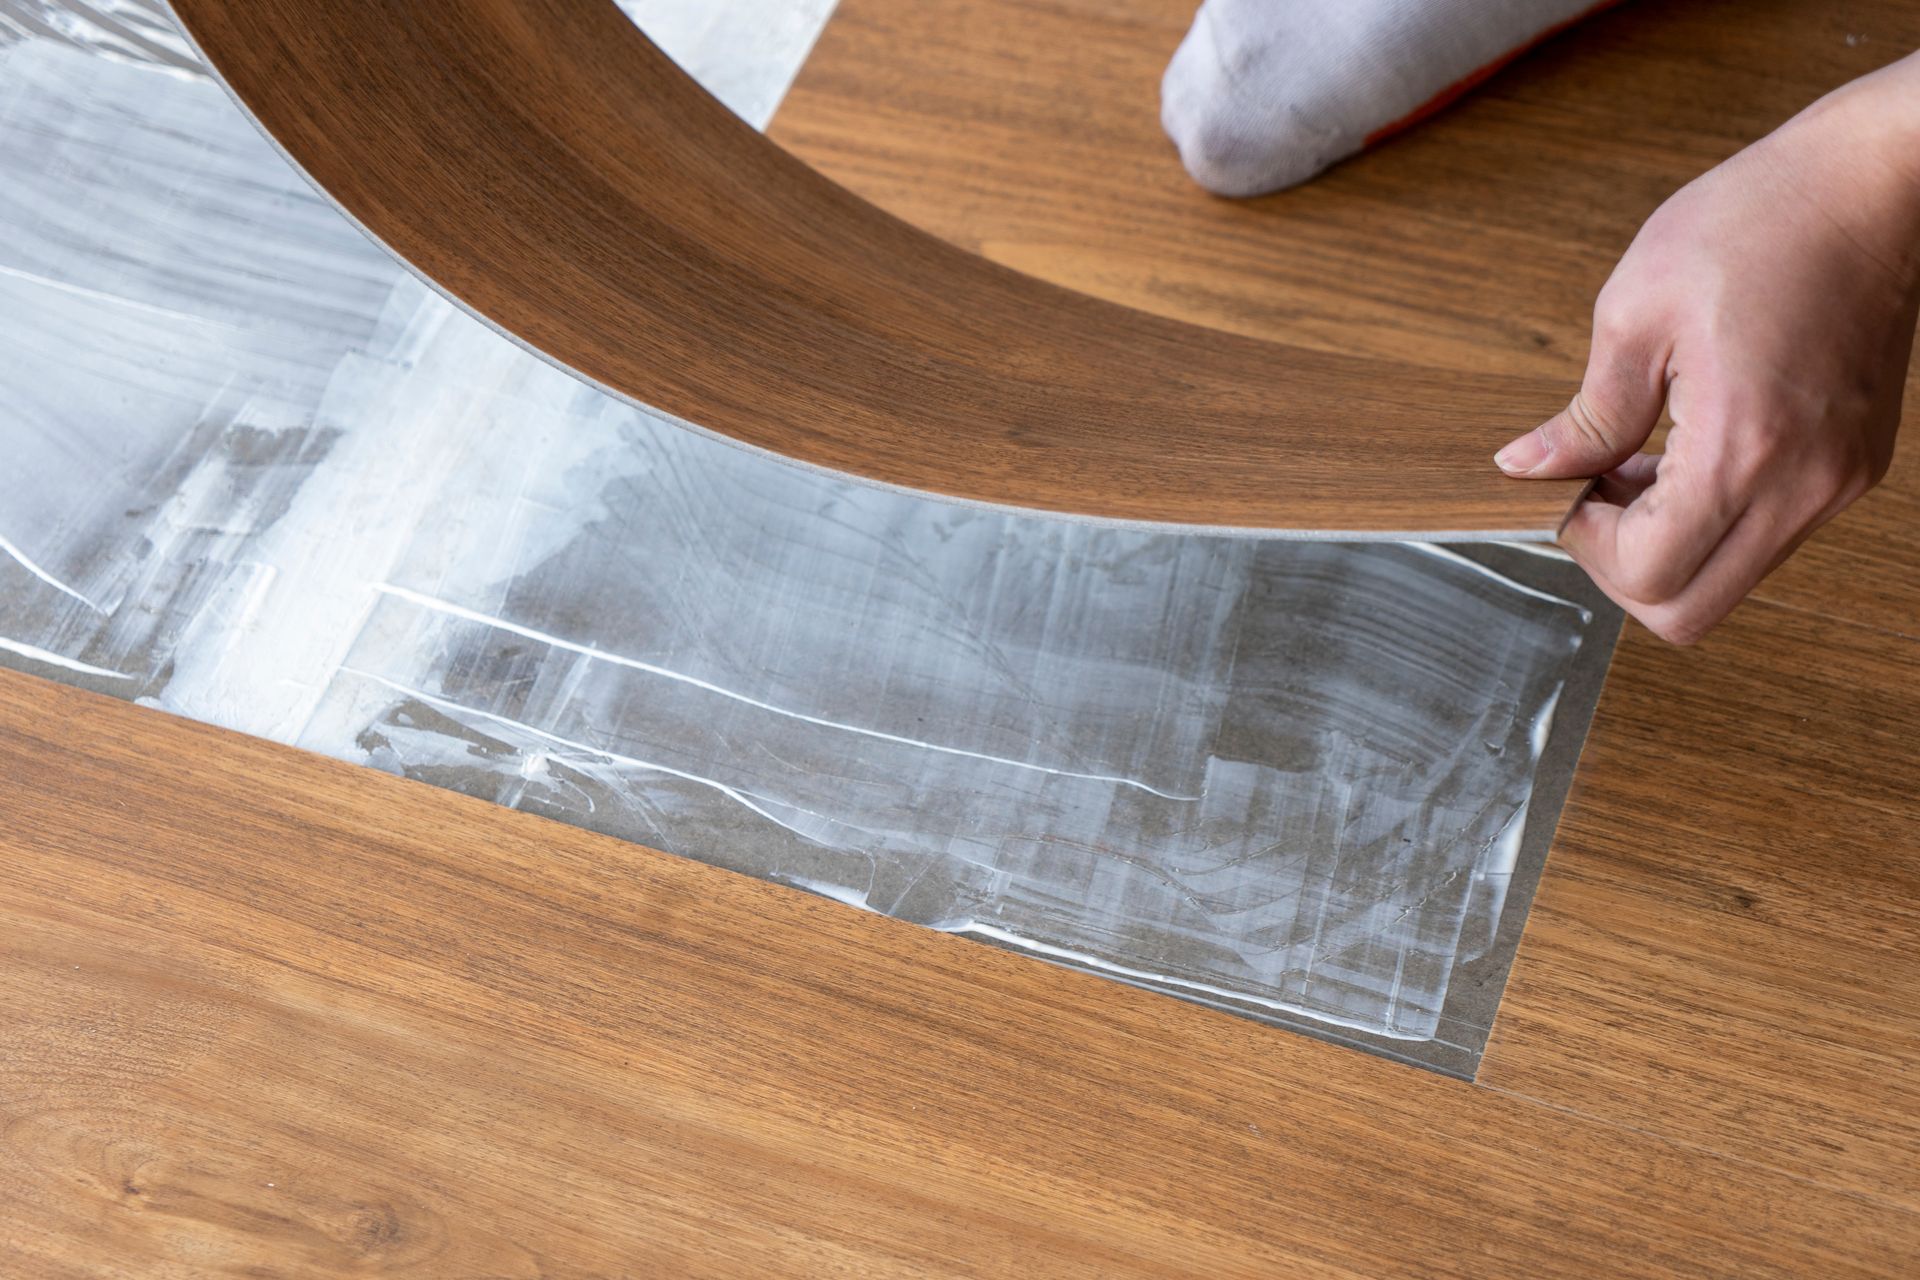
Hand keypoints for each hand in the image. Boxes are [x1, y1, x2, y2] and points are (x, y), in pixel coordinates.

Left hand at [1494, 54, 1919, 642]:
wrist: (1872, 182)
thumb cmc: (1758, 224)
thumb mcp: (1636, 313)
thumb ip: (1584, 415)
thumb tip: (1525, 469)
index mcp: (1743, 450)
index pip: (1649, 577)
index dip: (1587, 547)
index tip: (1567, 489)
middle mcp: (1803, 485)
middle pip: (1691, 609)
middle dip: (1624, 567)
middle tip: (1594, 494)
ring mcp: (1837, 482)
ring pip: (1729, 577)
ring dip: (1667, 542)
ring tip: (1638, 460)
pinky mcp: (1851, 468)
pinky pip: (1766, 533)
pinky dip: (1713, 516)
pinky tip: (1685, 449)